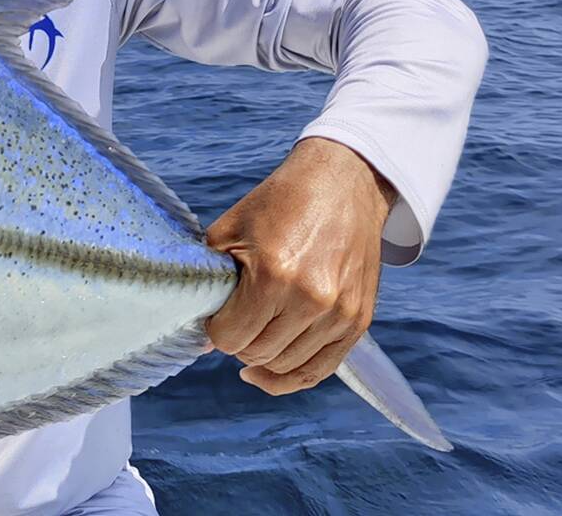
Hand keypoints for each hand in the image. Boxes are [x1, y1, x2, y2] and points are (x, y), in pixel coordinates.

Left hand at [204, 137, 395, 394]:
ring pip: (285, 365)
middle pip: (257, 354)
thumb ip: (210, 283)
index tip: (214, 316)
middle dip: (236, 342)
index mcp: (274, 275)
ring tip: (252, 334)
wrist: (341, 184)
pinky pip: (321, 369)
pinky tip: (266, 373)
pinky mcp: (359, 321)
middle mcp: (312, 300)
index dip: (214, 330)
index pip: (230, 337)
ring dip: (262, 356)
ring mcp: (340, 314)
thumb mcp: (229, 232)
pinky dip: (291, 378)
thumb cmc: (278, 204)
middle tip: (233, 319)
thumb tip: (202, 339)